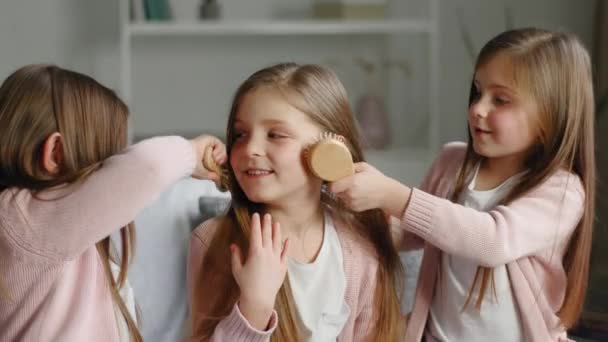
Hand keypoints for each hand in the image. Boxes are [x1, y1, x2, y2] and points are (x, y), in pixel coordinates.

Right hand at [189, 135, 226, 180]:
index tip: (222, 168)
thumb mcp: (203, 173)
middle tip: (218, 163)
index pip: (219, 159)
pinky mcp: (209, 139)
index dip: (222, 163)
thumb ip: (211, 176)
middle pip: (223, 153)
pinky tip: (213, 154)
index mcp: (205, 158)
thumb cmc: (191, 166)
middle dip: (223, 159)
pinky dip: (219, 150)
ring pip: (223, 149)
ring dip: (221, 156)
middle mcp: (207, 150)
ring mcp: (208, 144)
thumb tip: (218, 178)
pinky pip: (220, 144)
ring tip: (214, 159)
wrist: (187, 159)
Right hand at [231, 213, 288, 330]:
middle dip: (266, 224)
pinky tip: (287, 239)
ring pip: (277, 241)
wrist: (259, 298)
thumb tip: (233, 245)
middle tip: (267, 215)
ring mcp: (276, 259)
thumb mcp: (237, 269)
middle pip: (267, 235)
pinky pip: (285, 253)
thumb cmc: (246, 284)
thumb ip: (236, 256)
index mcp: (255, 252)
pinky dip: (286, 245)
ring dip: (277, 231)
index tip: (256, 215)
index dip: (256, 223)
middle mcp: (267, 253)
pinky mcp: (282, 266)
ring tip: (276, 223)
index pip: (256, 233)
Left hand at [329, 162, 411, 216]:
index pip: (331, 186)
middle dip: (338, 186)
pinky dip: (349, 198)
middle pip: (335, 191)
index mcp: (352, 182)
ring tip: (354, 187)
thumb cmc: (378, 179)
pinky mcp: (354, 209)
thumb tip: (340, 166)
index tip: (333, 178)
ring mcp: (352, 203)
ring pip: (340, 197)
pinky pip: (346, 202)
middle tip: (344, 181)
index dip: (331, 182)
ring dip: (343, 192)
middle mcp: (350, 194)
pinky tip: (358, 194)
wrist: (388, 194)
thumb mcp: (365, 167)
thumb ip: (351, 166)